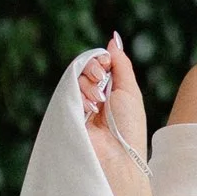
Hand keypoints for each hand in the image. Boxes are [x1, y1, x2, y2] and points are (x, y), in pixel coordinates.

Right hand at [76, 35, 149, 189]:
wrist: (116, 156)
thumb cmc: (128, 127)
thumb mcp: (129, 90)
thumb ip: (121, 64)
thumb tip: (113, 39)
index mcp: (112, 92)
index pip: (100, 64)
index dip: (102, 60)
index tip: (107, 65)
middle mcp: (95, 98)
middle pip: (86, 67)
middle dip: (94, 68)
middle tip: (101, 80)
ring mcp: (80, 106)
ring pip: (75, 77)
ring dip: (88, 84)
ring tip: (98, 101)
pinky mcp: (68, 113)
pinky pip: (67, 90)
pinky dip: (80, 94)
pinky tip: (90, 108)